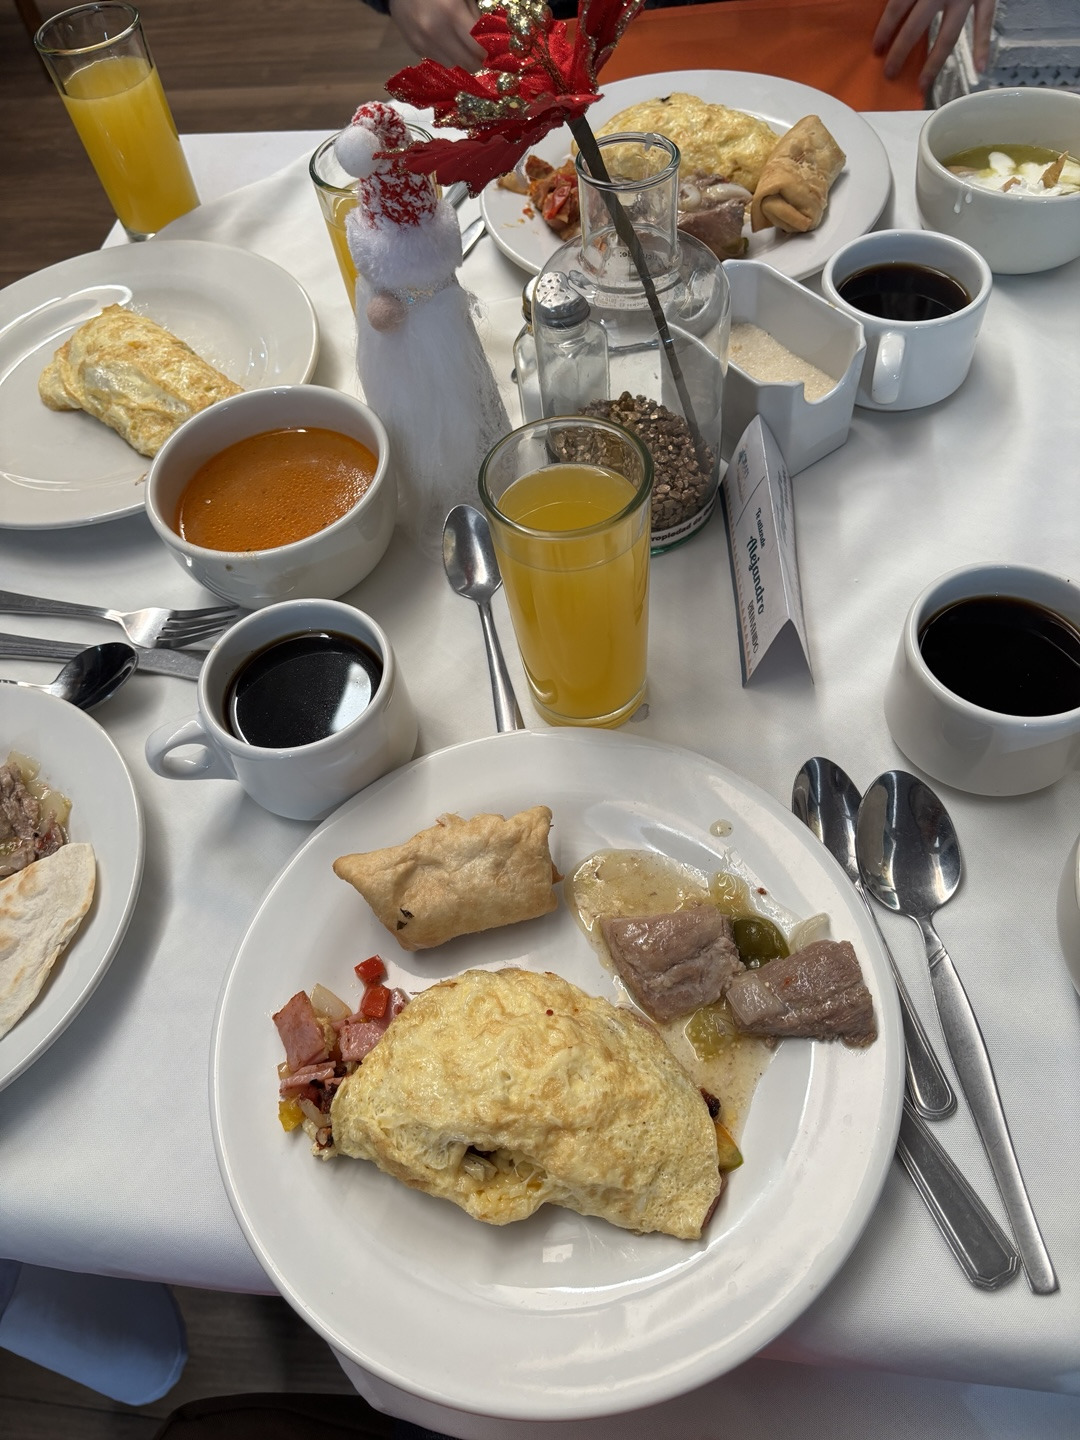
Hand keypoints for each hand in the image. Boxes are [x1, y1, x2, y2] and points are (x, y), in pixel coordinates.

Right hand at [388, 0, 484, 70]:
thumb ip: (475, 15)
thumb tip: (490, 38)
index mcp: (452, 14)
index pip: (478, 48)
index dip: (488, 52)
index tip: (493, 51)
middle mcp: (436, 33)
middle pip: (467, 63)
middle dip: (477, 61)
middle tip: (481, 54)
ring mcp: (424, 42)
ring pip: (453, 65)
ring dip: (461, 60)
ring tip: (463, 47)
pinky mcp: (415, 47)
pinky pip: (438, 60)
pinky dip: (446, 55)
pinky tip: (446, 42)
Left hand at [873, 0, 994, 89]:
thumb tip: (879, 0)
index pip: (897, 7)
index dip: (885, 29)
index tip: (876, 49)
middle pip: (917, 27)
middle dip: (901, 52)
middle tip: (890, 73)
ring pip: (948, 34)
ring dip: (935, 62)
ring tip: (923, 85)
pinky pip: (985, 22)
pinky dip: (983, 46)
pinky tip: (980, 68)